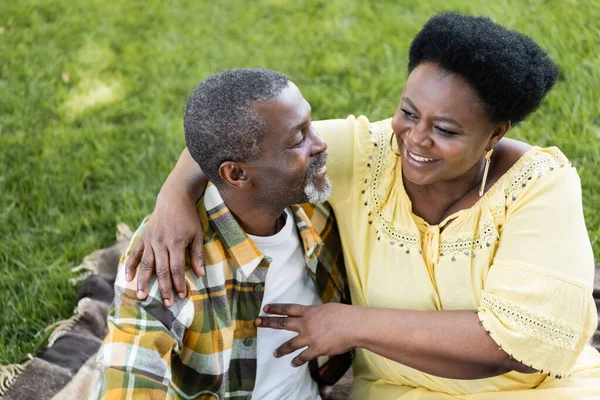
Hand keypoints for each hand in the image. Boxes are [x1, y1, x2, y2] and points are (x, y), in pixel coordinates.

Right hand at [124, 192, 204, 306]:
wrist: (174, 198)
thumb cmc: (188, 218)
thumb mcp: (197, 234)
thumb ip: (198, 254)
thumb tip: (200, 274)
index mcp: (176, 243)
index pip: (176, 268)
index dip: (179, 283)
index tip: (181, 296)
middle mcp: (161, 243)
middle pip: (161, 270)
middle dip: (164, 288)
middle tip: (166, 304)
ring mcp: (150, 240)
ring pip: (146, 265)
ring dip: (144, 282)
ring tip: (142, 297)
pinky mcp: (143, 237)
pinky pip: (134, 254)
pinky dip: (130, 266)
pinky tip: (127, 278)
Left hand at [255, 303, 356, 366]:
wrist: (354, 325)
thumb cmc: (345, 314)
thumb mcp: (327, 308)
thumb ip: (317, 313)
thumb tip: (313, 315)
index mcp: (309, 311)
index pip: (288, 308)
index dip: (276, 308)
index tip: (265, 308)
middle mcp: (305, 323)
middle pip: (283, 323)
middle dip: (268, 323)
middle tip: (257, 323)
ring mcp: (309, 337)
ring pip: (290, 344)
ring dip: (281, 349)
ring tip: (275, 353)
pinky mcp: (316, 349)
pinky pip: (303, 357)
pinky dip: (297, 361)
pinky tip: (293, 363)